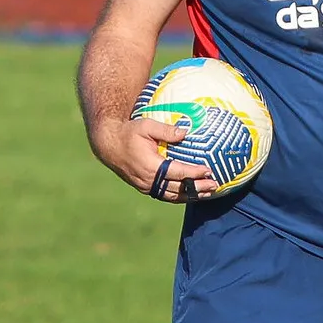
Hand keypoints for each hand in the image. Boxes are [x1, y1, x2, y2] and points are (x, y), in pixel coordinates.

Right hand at [96, 116, 216, 202]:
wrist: (109, 145)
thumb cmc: (129, 132)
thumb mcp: (146, 126)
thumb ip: (166, 130)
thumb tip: (186, 132)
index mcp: (151, 166)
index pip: (178, 173)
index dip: (194, 173)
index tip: (208, 170)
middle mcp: (149, 180)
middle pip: (178, 188)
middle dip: (197, 188)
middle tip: (214, 185)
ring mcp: (146, 187)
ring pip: (172, 196)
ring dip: (191, 196)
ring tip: (207, 193)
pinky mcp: (145, 188)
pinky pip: (165, 196)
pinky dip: (180, 196)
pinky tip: (191, 194)